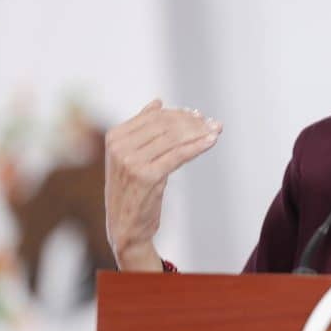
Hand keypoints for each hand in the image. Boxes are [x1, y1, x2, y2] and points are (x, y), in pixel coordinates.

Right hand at [105, 99, 221, 270]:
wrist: (125, 228)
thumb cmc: (132, 191)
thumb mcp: (131, 157)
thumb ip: (142, 130)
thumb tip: (158, 102)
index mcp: (114, 137)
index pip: (154, 116)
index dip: (179, 114)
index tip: (199, 115)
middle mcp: (119, 147)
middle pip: (166, 125)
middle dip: (192, 122)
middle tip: (212, 123)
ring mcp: (131, 161)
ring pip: (174, 138)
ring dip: (199, 132)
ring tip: (216, 130)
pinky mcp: (147, 176)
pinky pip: (178, 155)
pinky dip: (198, 146)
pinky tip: (212, 141)